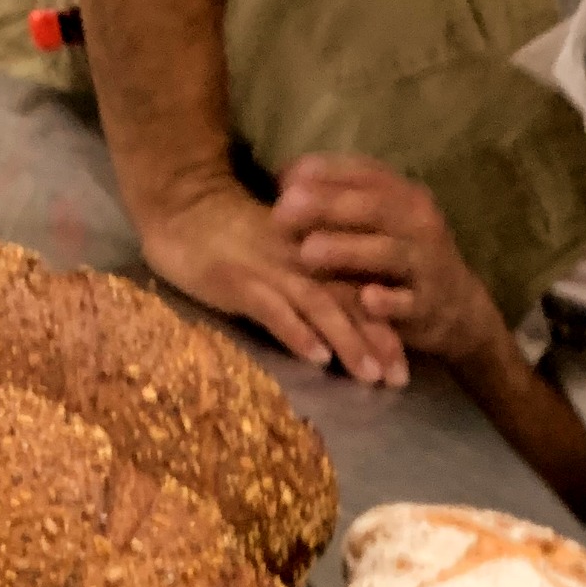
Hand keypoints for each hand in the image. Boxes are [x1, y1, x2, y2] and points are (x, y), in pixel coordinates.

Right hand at [134, 169, 407, 385]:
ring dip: (348, 342)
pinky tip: (317, 359)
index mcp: (313, 252)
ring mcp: (269, 271)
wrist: (180, 205)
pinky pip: (273, 309)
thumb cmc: (226, 235)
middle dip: (378, 341)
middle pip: (349, 300)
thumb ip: (304, 281)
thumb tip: (331, 328)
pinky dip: (297, 332)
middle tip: (399, 380)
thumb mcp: (276, 255)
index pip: (360, 287)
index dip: (387, 324)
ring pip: (320, 306)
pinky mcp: (238, 282)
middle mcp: (300, 261)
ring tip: (370, 377)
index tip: (405, 364)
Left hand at [271, 157, 508, 375]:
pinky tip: (367, 300)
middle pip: (373, 207)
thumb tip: (282, 176)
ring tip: (308, 252)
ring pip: (388, 253)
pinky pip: (408, 303)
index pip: (363, 172)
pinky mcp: (429, 305)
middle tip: (283, 212)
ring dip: (347, 251)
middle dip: (326, 207)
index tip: (281, 180)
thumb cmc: (401, 257)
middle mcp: (418, 222)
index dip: (323, 173)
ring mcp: (427, 263)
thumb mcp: (379, 221)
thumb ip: (339, 199)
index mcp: (403, 194)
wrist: (456, 306)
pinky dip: (388, 302)